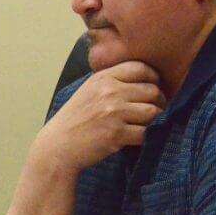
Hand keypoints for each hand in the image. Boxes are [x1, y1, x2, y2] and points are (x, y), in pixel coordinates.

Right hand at [35, 61, 165, 172]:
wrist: (57, 146)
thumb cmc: (74, 120)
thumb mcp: (88, 91)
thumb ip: (110, 82)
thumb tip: (143, 81)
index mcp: (102, 78)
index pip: (140, 68)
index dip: (152, 77)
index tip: (153, 86)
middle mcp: (109, 92)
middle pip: (151, 90)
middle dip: (158, 101)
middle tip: (153, 110)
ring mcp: (114, 113)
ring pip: (153, 111)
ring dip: (154, 119)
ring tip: (146, 124)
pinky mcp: (117, 134)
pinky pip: (146, 132)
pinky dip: (146, 136)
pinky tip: (137, 137)